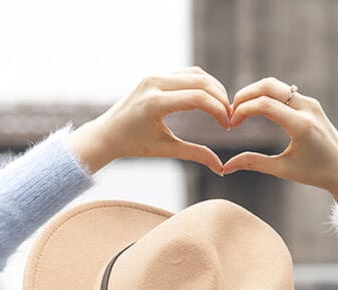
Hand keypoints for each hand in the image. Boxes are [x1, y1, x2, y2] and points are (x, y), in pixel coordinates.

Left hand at [67, 67, 230, 174]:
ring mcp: (154, 76)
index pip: (197, 98)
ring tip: (222, 109)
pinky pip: (186, 74)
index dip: (218, 110)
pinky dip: (202, 84)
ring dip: (214, 89)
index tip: (227, 125)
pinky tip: (210, 100)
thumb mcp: (165, 150)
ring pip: (195, 74)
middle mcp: (153, 83)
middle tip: (230, 117)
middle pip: (200, 82)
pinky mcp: (156, 75)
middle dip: (220, 99)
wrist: (108, 133)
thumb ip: (195, 154)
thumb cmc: (134, 145)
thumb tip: (221, 168)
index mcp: (154, 103)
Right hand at [223, 77, 337, 212]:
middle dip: (245, 95)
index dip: (242, 110)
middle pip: (269, 86)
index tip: (230, 124)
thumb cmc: (315, 173)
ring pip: (276, 85)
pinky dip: (266, 96)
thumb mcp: (283, 170)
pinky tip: (255, 110)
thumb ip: (254, 163)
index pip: (265, 105)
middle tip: (230, 111)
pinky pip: (284, 92)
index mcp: (301, 126)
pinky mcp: (311, 104)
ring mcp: (311, 103)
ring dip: (255, 93)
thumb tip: (225, 167)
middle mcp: (308, 109)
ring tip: (240, 110)